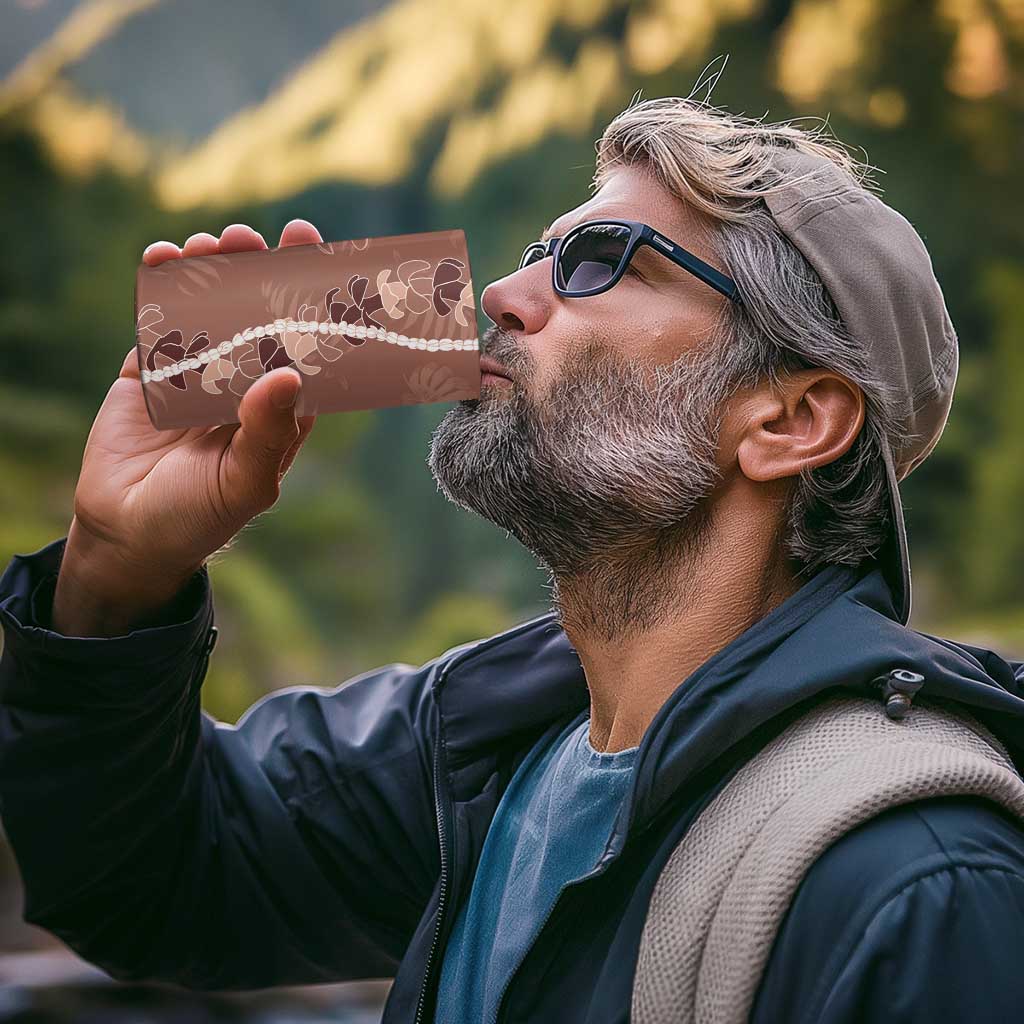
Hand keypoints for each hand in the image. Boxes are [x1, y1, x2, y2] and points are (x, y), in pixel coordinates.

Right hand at [52, 220, 321, 634]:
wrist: (127, 535)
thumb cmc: (199, 517)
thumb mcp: (244, 483)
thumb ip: (268, 433)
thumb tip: (289, 374)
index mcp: (279, 407)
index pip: (304, 344)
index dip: (311, 300)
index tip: (314, 257)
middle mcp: (243, 383)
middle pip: (256, 314)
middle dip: (257, 272)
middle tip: (253, 238)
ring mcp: (195, 373)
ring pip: (208, 309)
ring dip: (211, 271)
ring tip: (210, 245)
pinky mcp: (150, 372)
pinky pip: (158, 322)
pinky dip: (160, 288)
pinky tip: (164, 259)